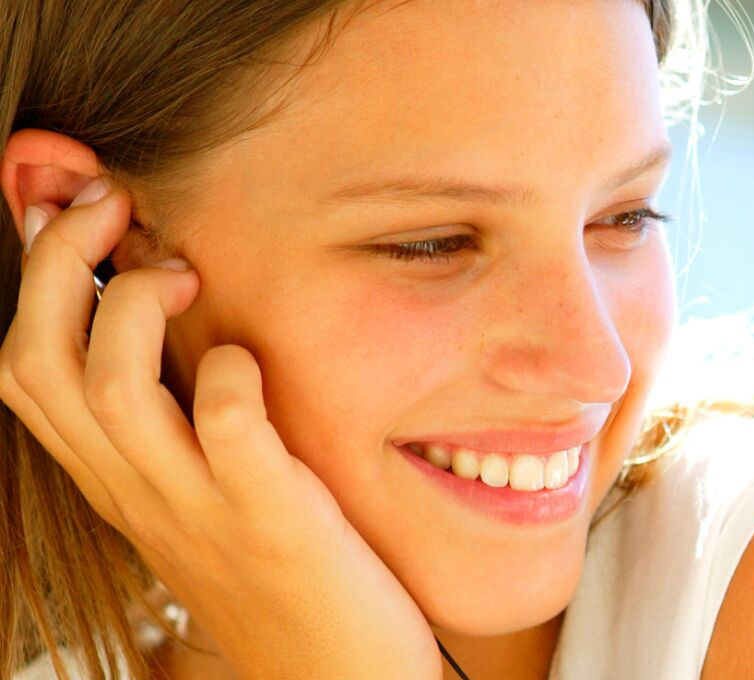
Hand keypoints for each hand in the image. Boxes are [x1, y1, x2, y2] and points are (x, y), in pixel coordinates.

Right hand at [0, 180, 439, 679]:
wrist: (334, 677)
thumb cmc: (281, 569)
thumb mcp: (204, 488)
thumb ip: (176, 415)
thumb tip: (167, 315)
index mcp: (115, 477)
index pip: (22, 366)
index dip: (34, 273)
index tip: (81, 205)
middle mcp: (137, 489)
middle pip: (36, 362)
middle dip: (62, 262)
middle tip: (120, 209)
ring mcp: (200, 506)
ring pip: (106, 390)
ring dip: (136, 308)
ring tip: (188, 273)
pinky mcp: (273, 519)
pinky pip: (226, 432)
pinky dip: (229, 379)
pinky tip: (250, 361)